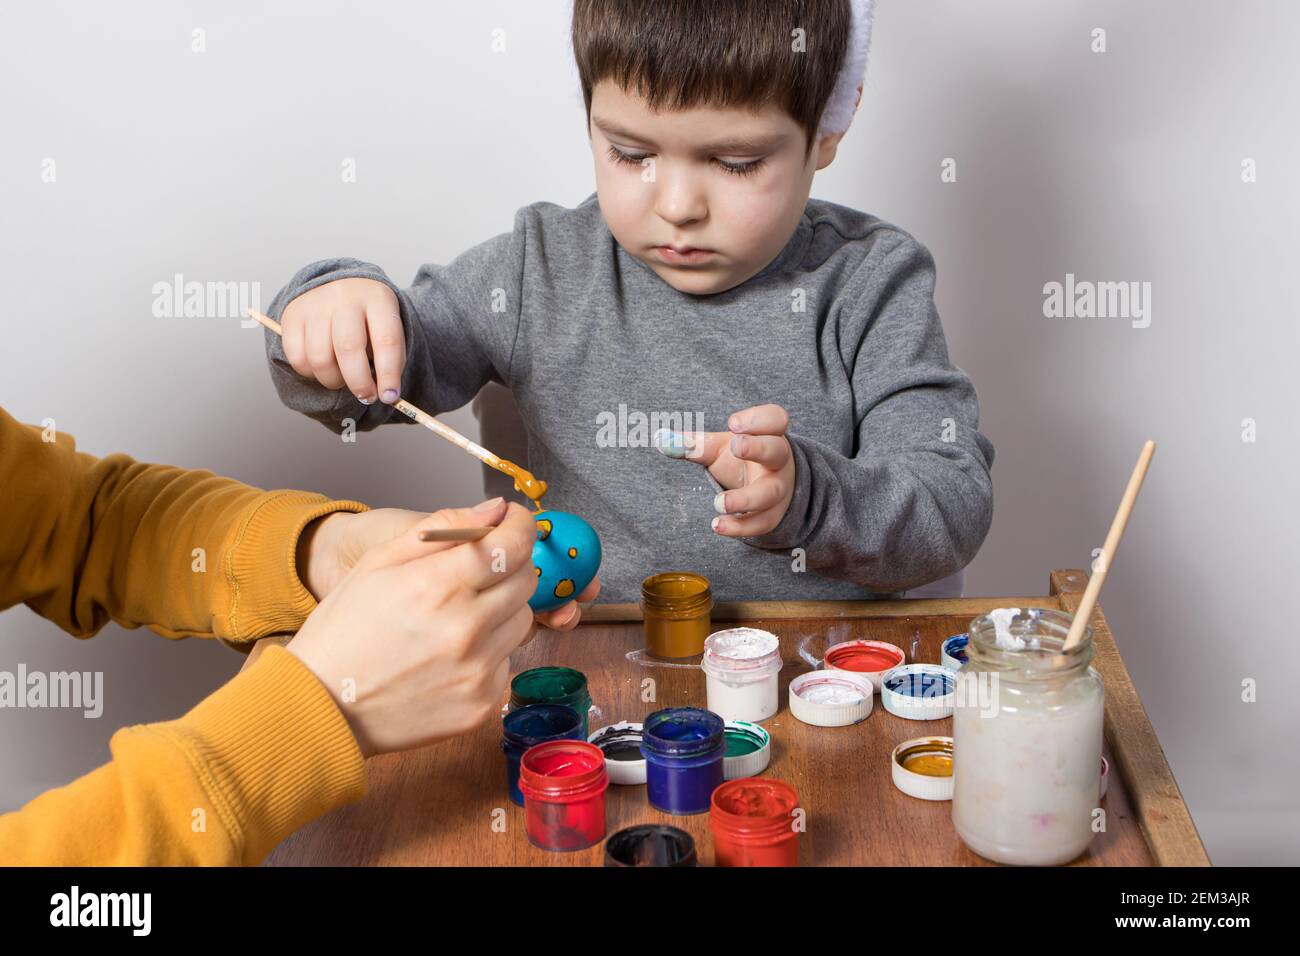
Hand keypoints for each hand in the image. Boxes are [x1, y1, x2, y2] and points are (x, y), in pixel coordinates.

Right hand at [279, 276, 405, 404]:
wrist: (342, 292)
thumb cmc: (369, 321)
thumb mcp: (388, 332)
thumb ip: (391, 363)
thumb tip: (387, 396)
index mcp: (377, 300)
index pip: (386, 340)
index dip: (388, 374)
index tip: (389, 397)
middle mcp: (344, 297)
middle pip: (348, 348)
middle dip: (358, 382)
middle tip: (366, 396)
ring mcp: (315, 305)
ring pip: (320, 358)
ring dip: (333, 381)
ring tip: (343, 379)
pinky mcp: (292, 315)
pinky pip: (297, 358)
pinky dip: (310, 374)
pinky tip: (323, 369)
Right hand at [288, 499, 546, 755]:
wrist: (322, 707)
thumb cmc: (345, 630)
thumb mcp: (380, 561)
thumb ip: (444, 527)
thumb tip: (496, 510)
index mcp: (436, 586)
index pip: (512, 545)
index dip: (521, 526)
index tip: (515, 522)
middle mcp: (464, 630)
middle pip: (526, 580)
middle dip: (512, 564)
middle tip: (482, 568)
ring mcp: (476, 671)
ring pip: (522, 620)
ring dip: (502, 609)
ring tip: (458, 616)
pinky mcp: (482, 702)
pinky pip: (506, 660)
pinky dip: (489, 650)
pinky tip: (450, 654)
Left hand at [657, 403, 795, 536]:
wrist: (769, 492)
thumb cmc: (741, 461)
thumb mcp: (720, 448)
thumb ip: (693, 444)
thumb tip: (660, 439)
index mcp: (768, 435)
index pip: (774, 419)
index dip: (757, 419)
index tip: (733, 423)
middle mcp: (778, 461)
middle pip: (775, 451)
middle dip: (758, 448)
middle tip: (737, 446)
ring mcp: (778, 490)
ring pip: (768, 493)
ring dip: (745, 498)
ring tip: (718, 503)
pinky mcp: (772, 516)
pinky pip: (760, 523)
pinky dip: (740, 527)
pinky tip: (718, 525)